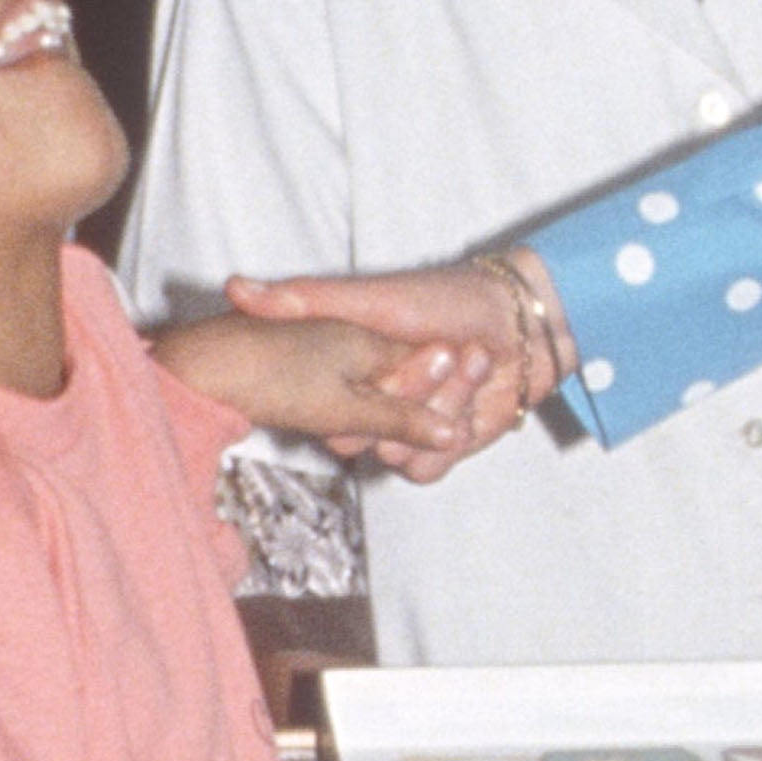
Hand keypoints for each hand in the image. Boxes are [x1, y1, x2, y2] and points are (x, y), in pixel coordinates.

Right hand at [154, 307, 525, 476]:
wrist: (527, 323)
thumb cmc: (449, 298)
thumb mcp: (373, 298)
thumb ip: (306, 300)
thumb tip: (234, 289)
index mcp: (342, 369)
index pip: (319, 406)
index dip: (362, 384)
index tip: (403, 343)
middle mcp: (366, 403)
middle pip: (358, 436)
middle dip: (409, 392)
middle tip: (447, 349)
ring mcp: (401, 431)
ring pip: (396, 452)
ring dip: (442, 407)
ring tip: (473, 362)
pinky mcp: (437, 452)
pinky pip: (425, 470)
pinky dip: (454, 438)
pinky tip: (475, 402)